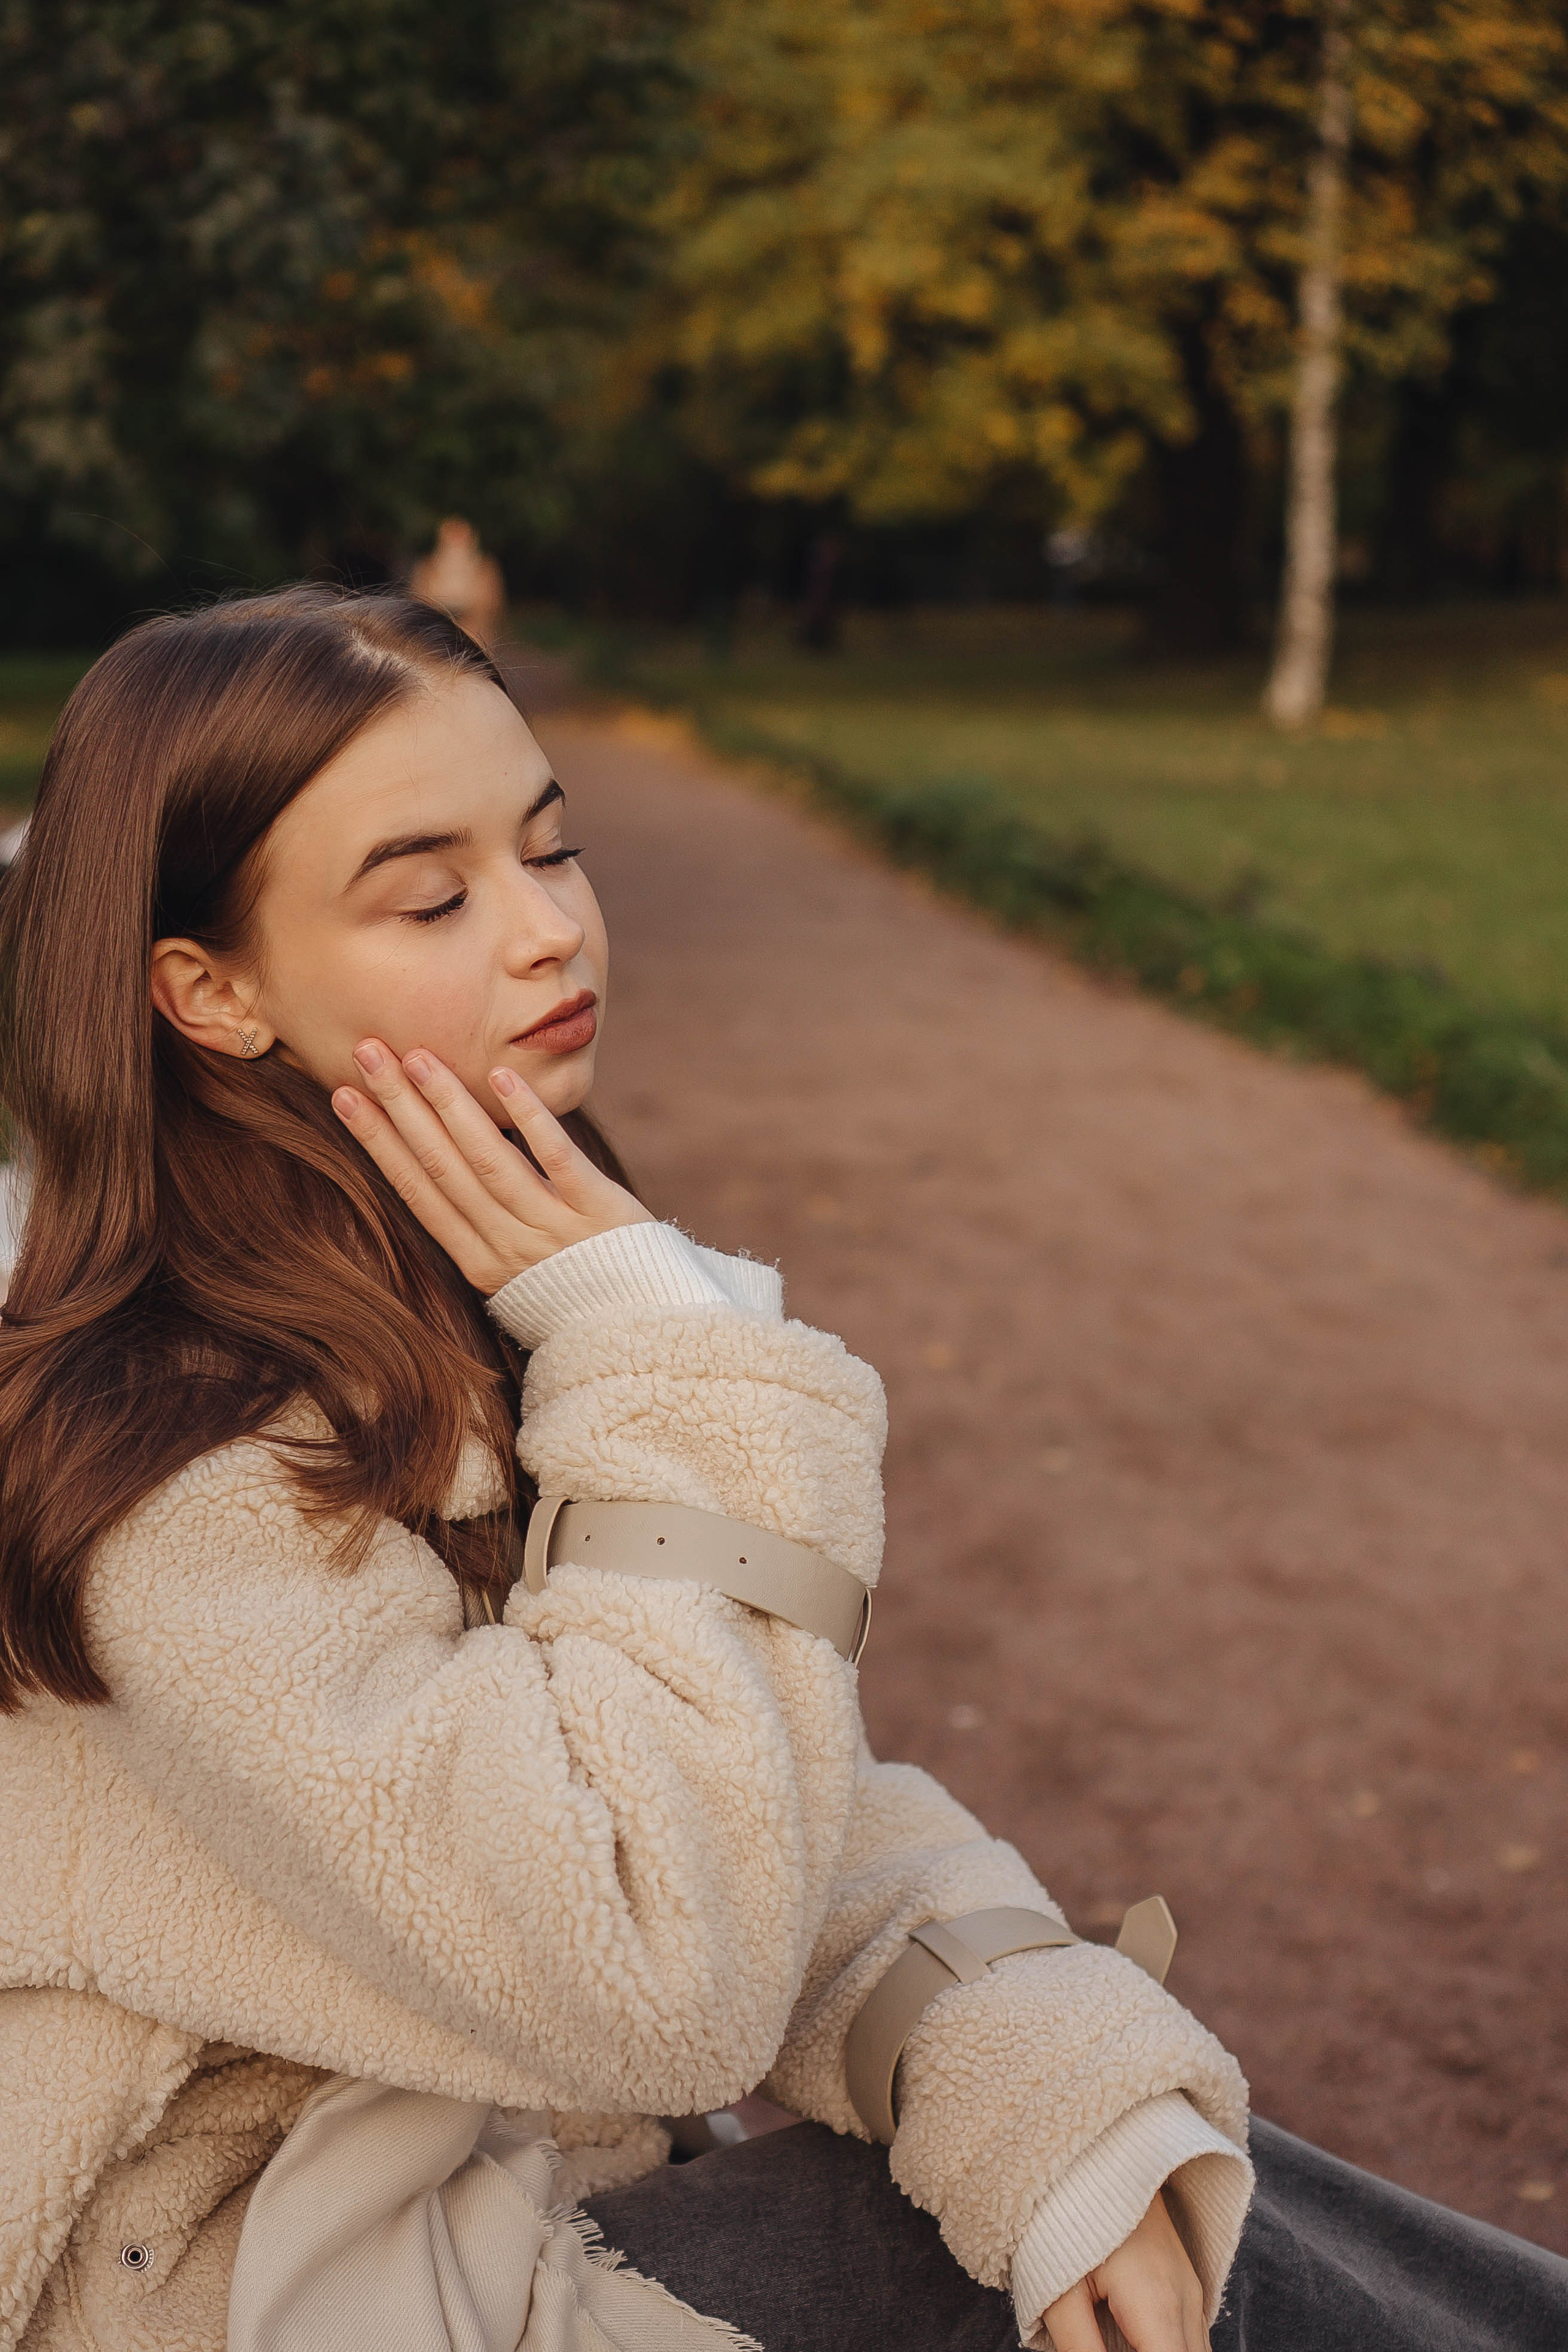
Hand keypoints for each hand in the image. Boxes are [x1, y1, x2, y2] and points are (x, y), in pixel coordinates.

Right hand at [332, 1040, 653, 1292]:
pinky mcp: (599, 1210)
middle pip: (442, 1166)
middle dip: (400, 1107)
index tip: (343, 1095)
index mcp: (478, 1261)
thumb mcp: (512, 1268)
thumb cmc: (572, 1289)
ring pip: (489, 1159)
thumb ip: (477, 1219)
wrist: (644, 1327)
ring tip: (419, 1057)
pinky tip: (500, 1077)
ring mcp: (552, 1228)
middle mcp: (507, 1245)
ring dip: (450, 1103)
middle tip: (366, 1052)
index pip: (416, 1190)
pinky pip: (557, 1158)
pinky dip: (528, 1118)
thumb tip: (436, 1155)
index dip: (377, 1141)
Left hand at [1042, 2191, 1206, 2351]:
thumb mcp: (1059, 2293)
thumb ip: (1080, 2348)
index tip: (1109, 2350)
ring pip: (1196, 2351)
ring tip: (1116, 2338)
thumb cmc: (1066, 2219)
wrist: (1095, 2154)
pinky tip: (1133, 2339)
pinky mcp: (1185, 2283)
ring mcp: (1192, 2290)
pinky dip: (1169, 2346)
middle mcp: (1187, 2302)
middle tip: (1108, 2343)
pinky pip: (1191, 2337)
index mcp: (1157, 2306)